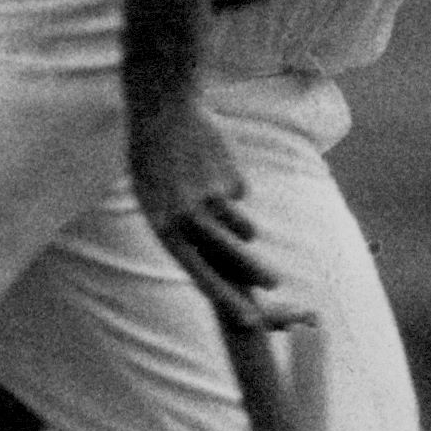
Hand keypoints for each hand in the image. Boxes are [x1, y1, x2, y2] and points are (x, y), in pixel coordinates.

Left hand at [130, 91, 294, 333]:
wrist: (162, 112)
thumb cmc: (155, 164)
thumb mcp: (155, 201)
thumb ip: (182, 231)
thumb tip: (216, 259)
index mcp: (162, 225)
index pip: (196, 271)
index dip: (223, 296)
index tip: (247, 319)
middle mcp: (187, 214)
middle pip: (230, 255)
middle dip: (254, 273)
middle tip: (276, 284)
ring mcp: (209, 195)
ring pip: (242, 229)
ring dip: (242, 230)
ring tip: (217, 203)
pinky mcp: (228, 176)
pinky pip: (238, 196)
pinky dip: (230, 188)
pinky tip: (211, 166)